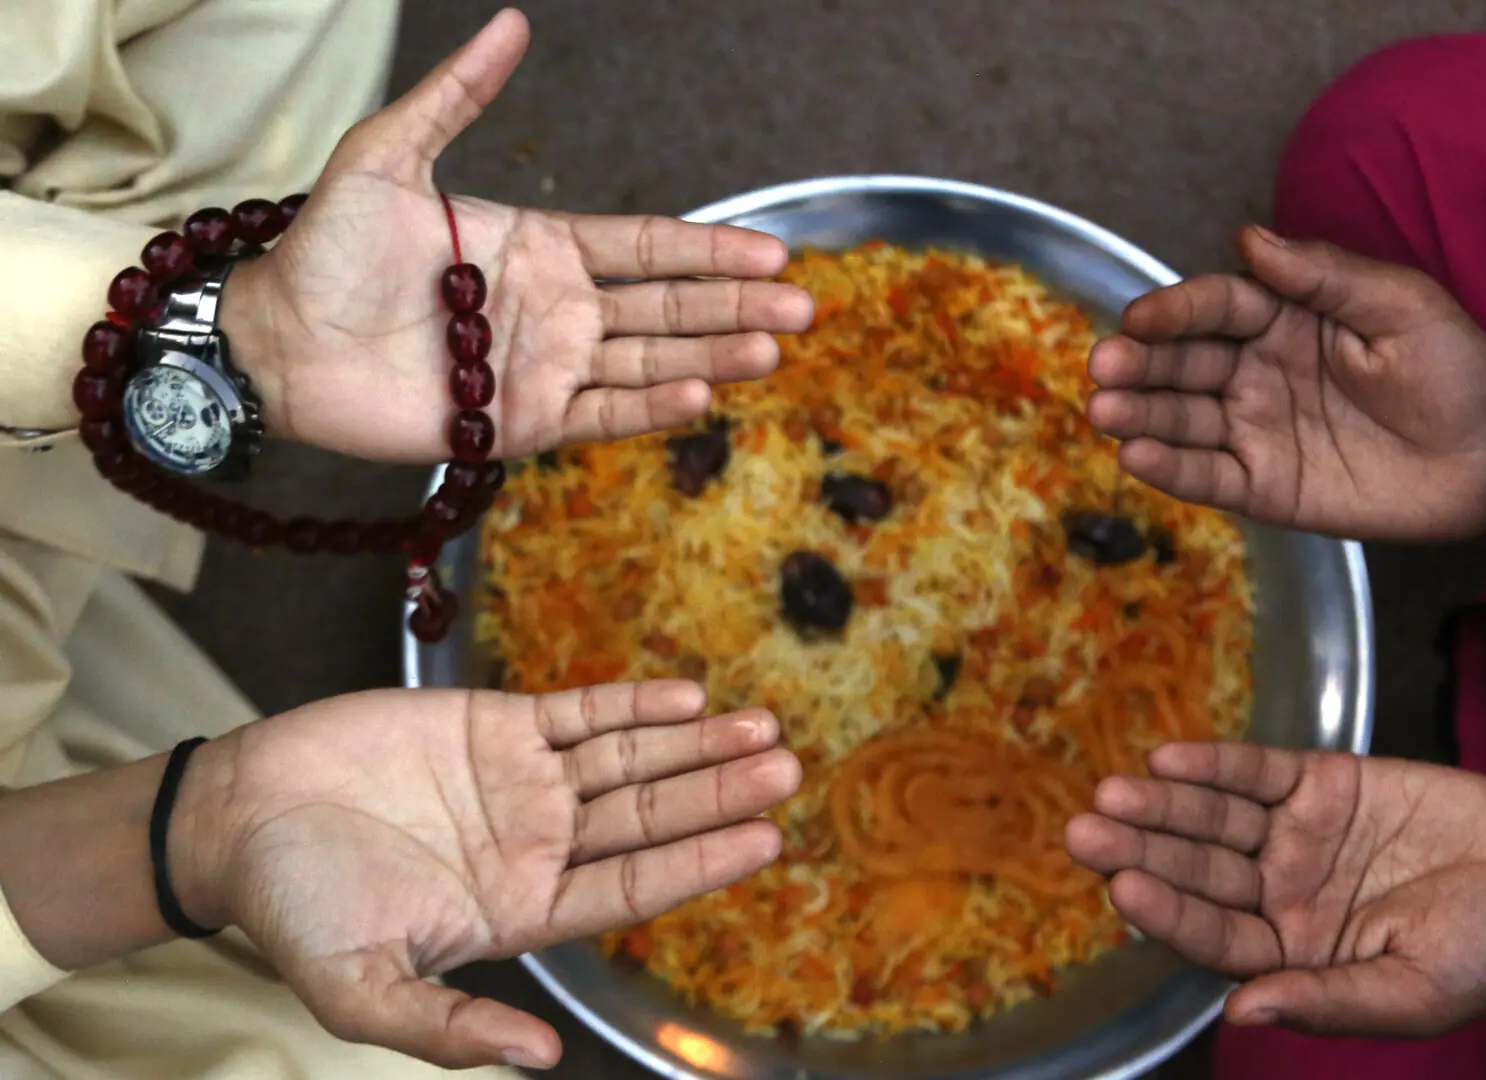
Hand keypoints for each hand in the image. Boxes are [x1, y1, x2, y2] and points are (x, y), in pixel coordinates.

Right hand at [173, 680, 800, 1069]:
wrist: (238, 817)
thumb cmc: (294, 909)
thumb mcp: (360, 990)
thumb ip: (448, 1028)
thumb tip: (543, 1063)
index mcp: (523, 909)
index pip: (636, 888)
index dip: (701, 861)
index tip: (766, 840)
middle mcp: (538, 843)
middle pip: (650, 816)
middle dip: (719, 793)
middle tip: (790, 768)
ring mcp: (522, 781)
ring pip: (630, 759)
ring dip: (695, 744)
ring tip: (764, 728)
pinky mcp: (494, 724)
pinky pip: (579, 712)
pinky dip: (632, 703)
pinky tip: (688, 698)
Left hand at [221, 8, 813, 462]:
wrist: (275, 340)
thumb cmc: (327, 247)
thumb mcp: (389, 155)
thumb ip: (456, 95)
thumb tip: (513, 22)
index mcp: (542, 247)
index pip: (647, 248)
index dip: (711, 250)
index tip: (775, 250)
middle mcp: (558, 310)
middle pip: (667, 308)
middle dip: (737, 305)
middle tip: (804, 305)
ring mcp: (545, 370)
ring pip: (649, 363)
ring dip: (713, 356)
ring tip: (772, 348)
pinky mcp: (518, 426)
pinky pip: (599, 416)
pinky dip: (649, 408)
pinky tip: (699, 393)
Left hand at [1064, 743, 1485, 1036]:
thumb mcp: (1415, 994)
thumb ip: (1329, 1002)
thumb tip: (1241, 1015)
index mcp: (1293, 954)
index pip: (1214, 937)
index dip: (1168, 915)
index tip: (1122, 893)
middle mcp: (1283, 893)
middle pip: (1199, 872)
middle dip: (1141, 851)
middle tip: (1084, 833)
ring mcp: (1299, 835)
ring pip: (1217, 818)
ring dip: (1165, 805)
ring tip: (1115, 792)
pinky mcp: (1326, 781)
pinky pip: (1260, 770)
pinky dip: (1218, 763)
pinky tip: (1172, 758)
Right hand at [1087, 226, 1485, 540]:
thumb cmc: (1454, 369)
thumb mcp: (1401, 304)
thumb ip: (1324, 274)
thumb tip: (1247, 236)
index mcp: (1283, 318)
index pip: (1216, 307)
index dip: (1176, 310)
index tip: (1140, 316)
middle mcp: (1255, 372)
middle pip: (1183, 363)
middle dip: (1140, 364)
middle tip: (1105, 367)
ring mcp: (1256, 431)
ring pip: (1183, 420)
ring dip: (1140, 415)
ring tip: (1105, 413)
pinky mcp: (1266, 487)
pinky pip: (1210, 478)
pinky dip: (1172, 471)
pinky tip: (1137, 459)